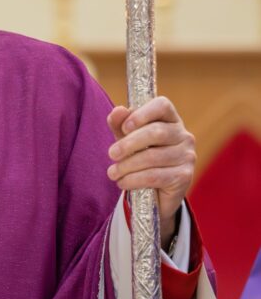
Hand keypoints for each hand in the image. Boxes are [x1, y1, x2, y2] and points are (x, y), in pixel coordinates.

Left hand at [106, 96, 195, 246]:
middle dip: (128, 144)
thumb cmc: (141, 156)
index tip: (124, 127)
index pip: (162, 105)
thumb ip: (120, 123)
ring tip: (112, 173)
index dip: (142, 113)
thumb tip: (118, 110)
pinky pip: (155, 176)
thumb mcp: (127, 138)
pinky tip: (123, 182)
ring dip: (127, 166)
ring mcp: (187, 156)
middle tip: (111, 154)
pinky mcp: (184, 177)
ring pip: (153, 157)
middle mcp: (184, 135)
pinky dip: (134, 180)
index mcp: (171, 119)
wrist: (156, 193)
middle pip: (156, 132)